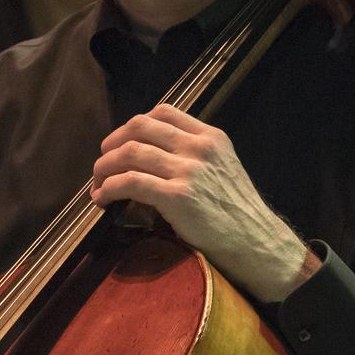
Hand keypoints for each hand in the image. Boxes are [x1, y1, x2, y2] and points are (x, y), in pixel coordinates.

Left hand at [91, 102, 311, 300]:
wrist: (257, 243)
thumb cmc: (236, 212)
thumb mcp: (222, 167)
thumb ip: (193, 154)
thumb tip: (149, 154)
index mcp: (210, 137)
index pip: (163, 111)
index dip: (132, 126)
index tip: (121, 144)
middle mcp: (199, 147)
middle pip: (139, 127)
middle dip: (112, 143)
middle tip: (102, 164)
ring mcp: (189, 171)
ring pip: (129, 152)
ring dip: (104, 168)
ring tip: (98, 185)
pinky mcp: (178, 197)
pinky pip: (130, 182)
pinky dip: (109, 188)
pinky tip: (104, 199)